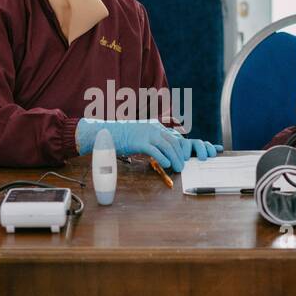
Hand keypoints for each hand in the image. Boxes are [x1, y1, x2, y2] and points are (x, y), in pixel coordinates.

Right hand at [77, 119, 221, 171]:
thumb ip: (151, 142)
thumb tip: (161, 153)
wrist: (105, 133)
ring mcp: (146, 133)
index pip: (174, 137)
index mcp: (154, 127)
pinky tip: (167, 165)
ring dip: (175, 158)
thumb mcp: (139, 137)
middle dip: (181, 154)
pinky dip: (162, 158)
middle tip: (185, 165)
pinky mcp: (139, 141)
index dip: (184, 146)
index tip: (191, 155)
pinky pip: (155, 150)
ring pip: (167, 146)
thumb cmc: (121, 137)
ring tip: (179, 168)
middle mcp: (153, 128)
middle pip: (173, 142)